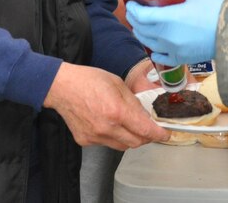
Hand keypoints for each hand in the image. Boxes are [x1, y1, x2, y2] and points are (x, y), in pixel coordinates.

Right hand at [44, 63, 168, 147]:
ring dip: (129, 137)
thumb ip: (133, 103)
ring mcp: (95, 137)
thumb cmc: (88, 80)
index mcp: (117, 111)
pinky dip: (112, 137)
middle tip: (147, 128)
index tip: (165, 134)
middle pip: (136, 142)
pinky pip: (107, 143)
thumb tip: (145, 117)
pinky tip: (106, 123)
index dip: (159, 134)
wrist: (62, 87)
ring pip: (122, 146)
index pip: (145, 130)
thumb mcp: (117, 84)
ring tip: (125, 123)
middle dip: (146, 137)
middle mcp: (107, 128)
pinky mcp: (86, 141)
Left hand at [126, 0, 222, 66]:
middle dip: (134, 19)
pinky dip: (153, 50)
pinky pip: (159, 56)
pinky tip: (154, 44)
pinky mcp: (179, 58)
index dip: (132, 9)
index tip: (131, 3)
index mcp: (169, 18)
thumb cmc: (214, 11)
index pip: (141, 15)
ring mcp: (172, 49)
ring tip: (141, 25)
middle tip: (134, 12)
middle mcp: (166, 36)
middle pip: (140, 29)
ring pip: (146, 42)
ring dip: (140, 32)